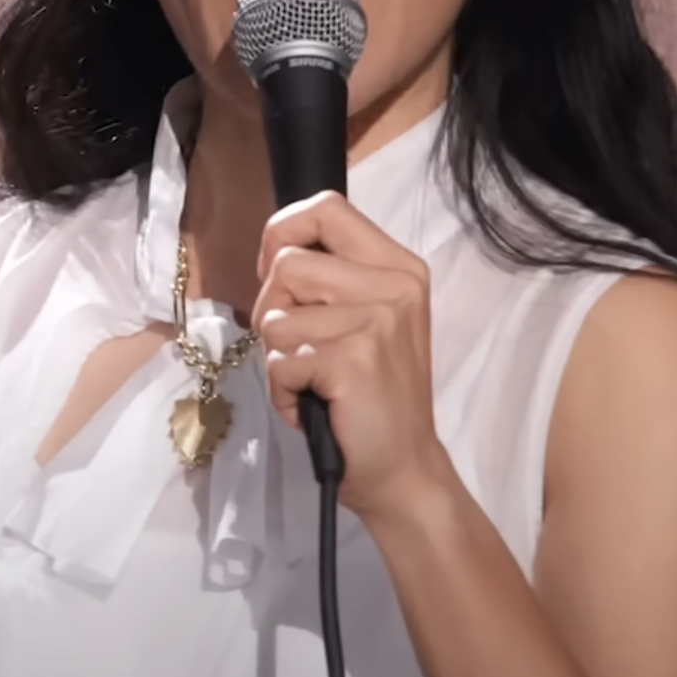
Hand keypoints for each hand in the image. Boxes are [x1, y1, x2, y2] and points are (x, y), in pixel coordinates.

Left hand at [254, 190, 452, 519]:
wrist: (403, 468)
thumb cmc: (372, 396)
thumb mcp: (364, 320)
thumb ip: (330, 279)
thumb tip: (272, 252)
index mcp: (398, 267)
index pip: (325, 208)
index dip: (282, 233)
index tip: (274, 272)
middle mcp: (395, 286)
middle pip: (286, 264)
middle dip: (273, 311)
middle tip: (302, 349)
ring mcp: (376, 321)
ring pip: (275, 317)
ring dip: (279, 358)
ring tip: (316, 382)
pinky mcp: (352, 359)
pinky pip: (279, 361)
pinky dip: (284, 391)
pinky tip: (317, 405)